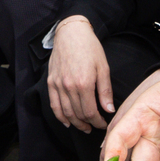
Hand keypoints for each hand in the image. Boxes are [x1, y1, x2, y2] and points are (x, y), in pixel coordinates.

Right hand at [48, 16, 113, 130]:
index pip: (90, 112)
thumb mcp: (103, 67)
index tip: (103, 124)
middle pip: (78, 114)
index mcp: (84, 84)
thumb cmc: (90, 48)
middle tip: (95, 127)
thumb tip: (109, 110)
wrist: (71, 33)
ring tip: (84, 127)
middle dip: (88, 124)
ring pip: (65, 112)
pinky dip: (60, 116)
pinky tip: (67, 122)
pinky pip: (53, 104)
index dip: (97, 122)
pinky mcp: (51, 82)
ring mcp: (57, 85)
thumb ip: (105, 91)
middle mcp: (68, 87)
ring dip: (75, 123)